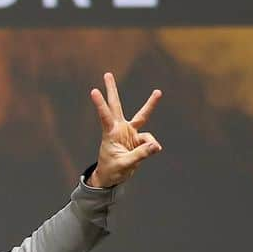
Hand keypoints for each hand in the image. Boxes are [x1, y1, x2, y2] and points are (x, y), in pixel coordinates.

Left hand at [87, 73, 162, 188]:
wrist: (113, 177)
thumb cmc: (113, 170)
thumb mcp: (125, 164)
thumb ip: (141, 155)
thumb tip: (156, 145)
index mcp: (110, 133)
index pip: (105, 116)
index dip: (100, 104)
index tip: (93, 91)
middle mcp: (119, 129)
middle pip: (116, 105)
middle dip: (112, 90)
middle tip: (107, 74)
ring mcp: (129, 132)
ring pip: (141, 115)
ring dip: (150, 104)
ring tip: (158, 92)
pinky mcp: (138, 139)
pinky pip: (150, 140)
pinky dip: (152, 146)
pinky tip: (153, 150)